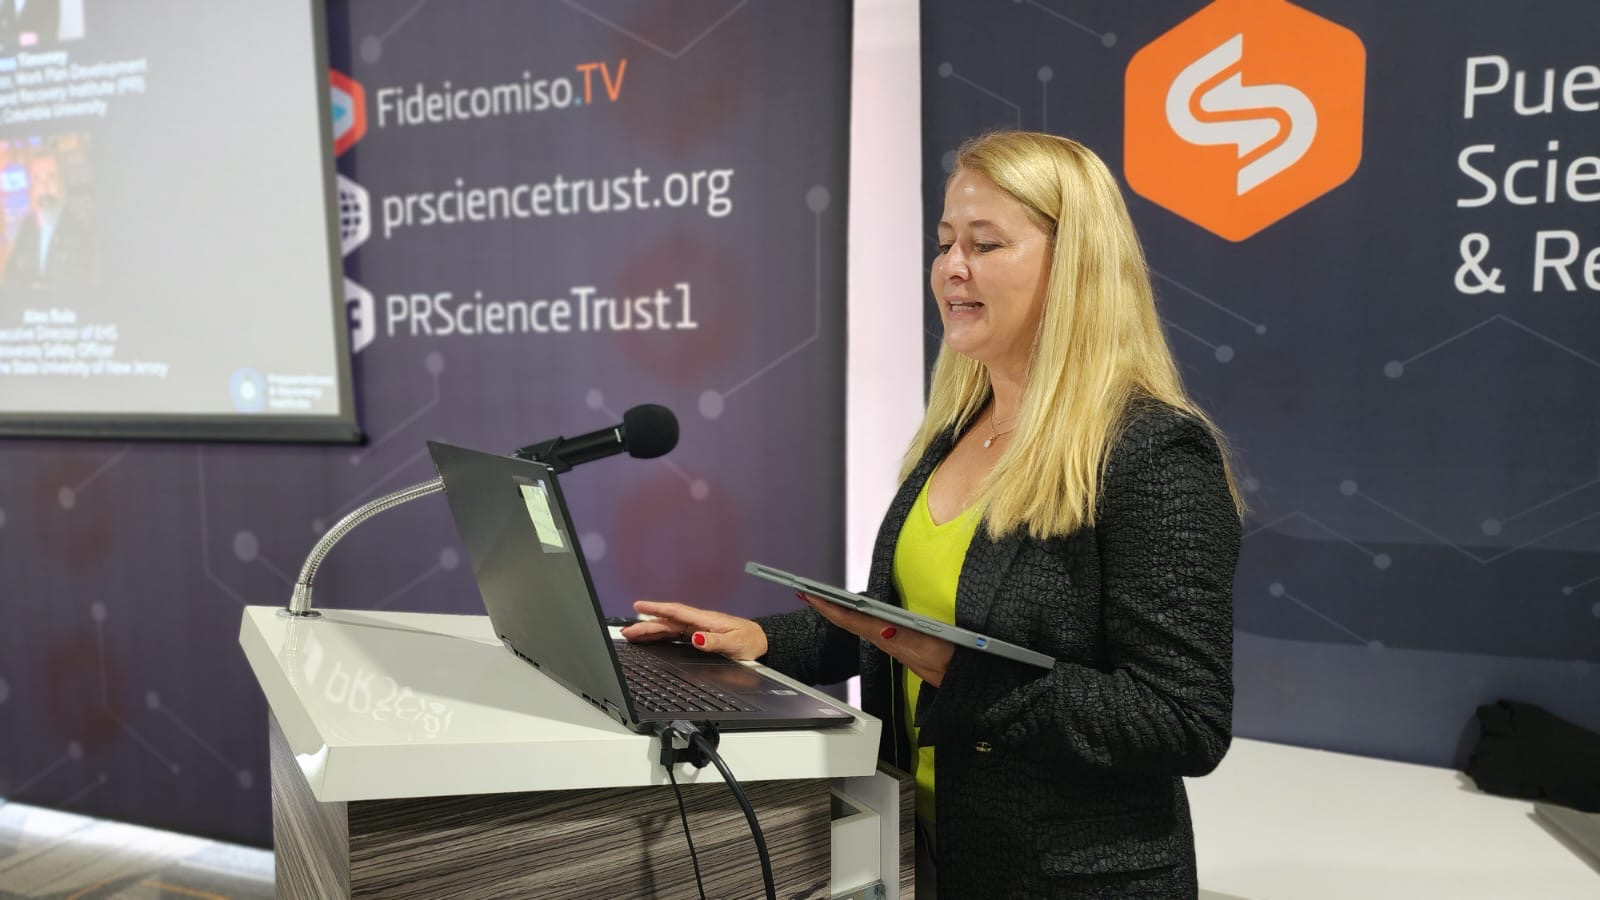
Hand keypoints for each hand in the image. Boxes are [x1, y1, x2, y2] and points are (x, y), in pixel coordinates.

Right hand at [621, 600, 768, 660]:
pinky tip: (652, 638)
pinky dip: (661, 634)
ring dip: (650, 629)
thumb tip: (696, 638)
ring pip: (669, 627)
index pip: (676, 612)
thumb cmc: (750, 641)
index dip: (656, 608)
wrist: (762, 642)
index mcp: (706, 620)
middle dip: (645, 624)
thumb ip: (714, 642)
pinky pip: (675, 633)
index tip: (638, 606)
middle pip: (667, 621)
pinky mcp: (699, 635)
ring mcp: (698, 628)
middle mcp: (699, 622)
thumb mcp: (735, 643)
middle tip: (626, 631)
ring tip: (631, 633)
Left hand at [799, 593, 954, 686]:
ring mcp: (893, 643)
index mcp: (890, 639)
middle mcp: (887, 640)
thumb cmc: (952, 665)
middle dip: (827, 607)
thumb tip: (883, 628)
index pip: (851, 621)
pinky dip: (857, 617)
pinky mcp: (901, 644)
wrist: (966, 683)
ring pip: (858, 625)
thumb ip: (907, 640)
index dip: (828, 608)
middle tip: (805, 593)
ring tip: (823, 598)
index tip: (808, 595)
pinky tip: (854, 612)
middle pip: (849, 622)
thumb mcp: (931, 650)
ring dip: (839, 611)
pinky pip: (871, 628)